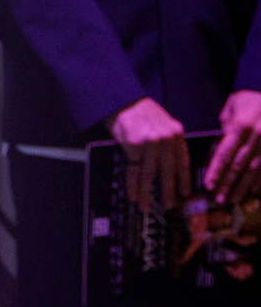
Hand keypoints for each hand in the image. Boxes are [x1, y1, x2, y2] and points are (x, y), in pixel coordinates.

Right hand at [111, 94, 191, 213]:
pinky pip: (134, 171)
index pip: (183, 160)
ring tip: (146, 206)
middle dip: (168, 191)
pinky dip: (134, 185)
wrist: (121, 100)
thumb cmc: (139, 111)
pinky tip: (134, 195)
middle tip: (168, 205)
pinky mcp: (135, 145)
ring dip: (148, 193)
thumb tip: (168, 164)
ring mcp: (151, 142)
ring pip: (151, 174)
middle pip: (169, 170)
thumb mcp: (161, 123)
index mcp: (176, 132)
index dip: (184, 178)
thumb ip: (168, 141)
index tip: (184, 192)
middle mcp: (167, 138)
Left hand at [206, 88, 260, 197]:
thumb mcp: (235, 104)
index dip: (216, 171)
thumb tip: (221, 141)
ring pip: (255, 170)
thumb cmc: (252, 100)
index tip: (209, 186)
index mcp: (242, 126)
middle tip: (220, 200)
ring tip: (234, 200)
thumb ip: (226, 123)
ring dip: (244, 187)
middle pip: (239, 165)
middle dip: (228, 184)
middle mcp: (256, 137)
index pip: (225, 154)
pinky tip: (255, 192)